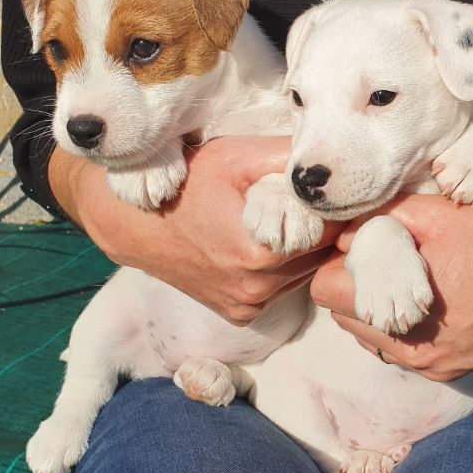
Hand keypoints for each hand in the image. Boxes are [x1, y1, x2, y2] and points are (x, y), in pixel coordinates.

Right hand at [50, 136, 342, 323]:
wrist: (135, 223)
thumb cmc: (188, 184)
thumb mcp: (237, 158)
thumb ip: (286, 158)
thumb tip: (330, 161)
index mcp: (261, 255)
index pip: (330, 233)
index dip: (337, 209)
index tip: (331, 192)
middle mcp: (257, 289)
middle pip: (320, 258)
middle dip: (324, 230)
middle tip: (312, 202)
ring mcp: (248, 306)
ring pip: (303, 275)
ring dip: (304, 251)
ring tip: (286, 219)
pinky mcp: (240, 313)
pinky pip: (280, 289)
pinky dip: (282, 268)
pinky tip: (265, 242)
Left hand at [310, 193, 472, 380]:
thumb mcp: (443, 216)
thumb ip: (387, 219)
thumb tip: (348, 231)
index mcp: (401, 313)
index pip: (327, 291)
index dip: (336, 262)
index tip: (356, 243)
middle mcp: (411, 351)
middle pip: (346, 316)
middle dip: (353, 285)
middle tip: (381, 256)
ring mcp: (432, 365)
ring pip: (373, 335)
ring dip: (377, 306)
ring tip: (408, 274)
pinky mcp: (453, 370)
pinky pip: (404, 348)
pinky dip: (405, 324)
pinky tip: (432, 295)